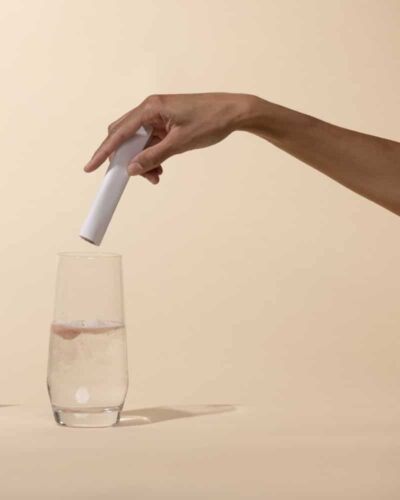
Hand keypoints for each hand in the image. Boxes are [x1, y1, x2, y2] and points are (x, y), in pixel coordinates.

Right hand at [84, 93, 251, 183]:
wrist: (234, 113)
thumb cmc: (210, 121)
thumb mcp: (180, 143)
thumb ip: (154, 156)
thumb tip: (131, 169)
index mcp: (150, 108)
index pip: (119, 133)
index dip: (103, 152)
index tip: (90, 167)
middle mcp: (150, 110)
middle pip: (124, 137)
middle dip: (125, 159)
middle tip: (129, 177)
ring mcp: (158, 117)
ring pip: (138, 143)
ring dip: (142, 162)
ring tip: (155, 177)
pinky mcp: (166, 124)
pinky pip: (151, 143)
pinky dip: (152, 157)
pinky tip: (160, 169)